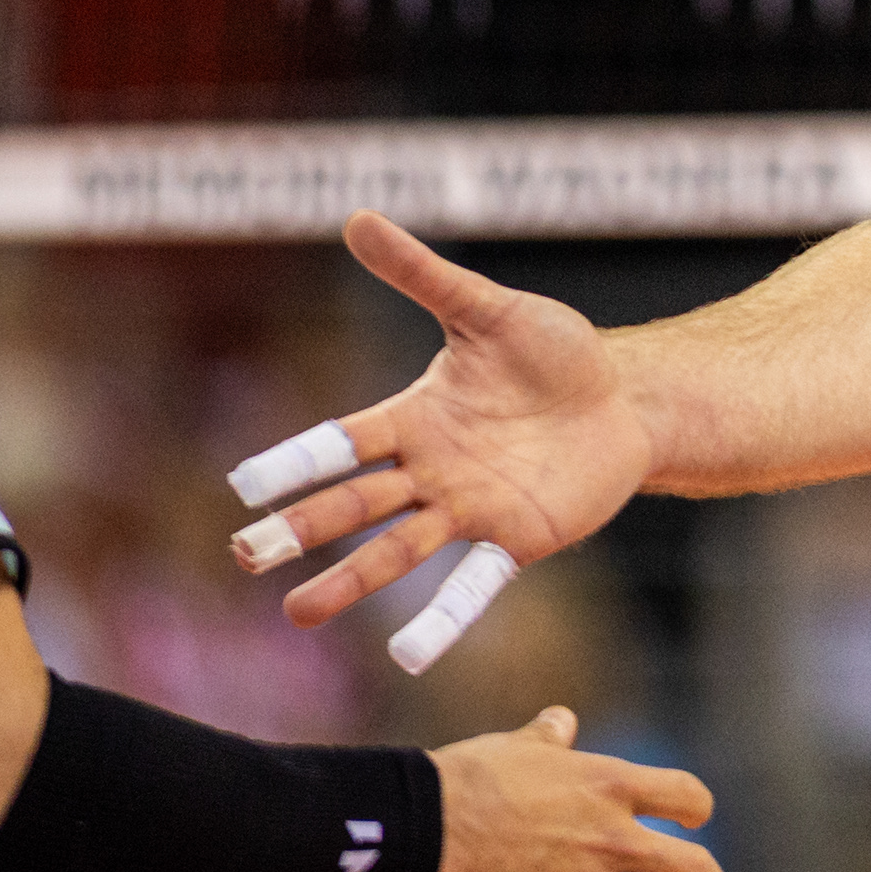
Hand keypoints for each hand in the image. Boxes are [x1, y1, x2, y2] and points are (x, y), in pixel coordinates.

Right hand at [230, 214, 653, 630]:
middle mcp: (429, 472)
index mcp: (413, 418)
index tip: (244, 483)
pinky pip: (474, 584)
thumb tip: (360, 218)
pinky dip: (444, 616)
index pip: (343, 442)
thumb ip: (424, 275)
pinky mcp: (514, 539)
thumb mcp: (489, 309)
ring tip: (299, 613)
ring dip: (351, 580)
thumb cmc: (554, 354)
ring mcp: (467, 511)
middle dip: (303, 528)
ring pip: (397, 550)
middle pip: (355, 502)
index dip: (298, 462)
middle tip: (246, 555)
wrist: (626, 399)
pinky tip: (409, 653)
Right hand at [423, 705, 722, 871]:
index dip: (695, 811)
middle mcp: (614, 840)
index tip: (690, 821)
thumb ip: (551, 737)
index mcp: (613, 786)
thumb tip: (561, 721)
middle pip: (697, 869)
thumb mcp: (521, 746)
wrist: (429, 826)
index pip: (689, 797)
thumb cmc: (471, 778)